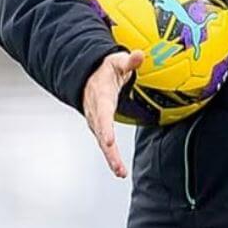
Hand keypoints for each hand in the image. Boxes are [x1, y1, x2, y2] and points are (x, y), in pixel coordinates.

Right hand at [82, 50, 142, 177]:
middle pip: (101, 135)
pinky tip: (119, 170)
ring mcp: (96, 122)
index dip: (105, 128)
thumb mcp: (117, 62)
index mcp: (101, 98)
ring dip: (111, 158)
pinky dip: (111, 157)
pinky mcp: (100, 128)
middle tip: (117, 167)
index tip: (108, 140)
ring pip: (102, 143)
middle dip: (109, 151)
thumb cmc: (106, 69)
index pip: (103, 114)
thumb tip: (139, 55)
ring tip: (120, 172)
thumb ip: (129, 61)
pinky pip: (105, 144)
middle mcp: (96, 113)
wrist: (88, 76)